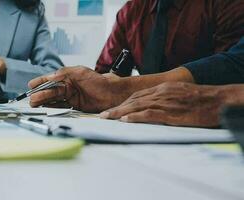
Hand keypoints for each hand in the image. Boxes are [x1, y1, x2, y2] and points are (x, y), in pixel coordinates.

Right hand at [28, 66, 128, 111]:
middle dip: (40, 94)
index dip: (40, 82)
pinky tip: (46, 109)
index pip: (50, 80)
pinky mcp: (75, 107)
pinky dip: (53, 108)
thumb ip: (64, 73)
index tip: (30, 85)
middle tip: (31, 99)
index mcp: (68, 77)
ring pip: (54, 100)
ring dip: (44, 102)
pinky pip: (61, 107)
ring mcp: (71, 97)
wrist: (112, 94)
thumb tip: (50, 77)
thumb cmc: (98, 81)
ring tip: (35, 104)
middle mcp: (68, 87)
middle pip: (50, 91)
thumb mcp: (80, 72)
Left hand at [100, 82, 225, 126]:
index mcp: (162, 88)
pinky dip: (135, 117)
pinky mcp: (170, 112)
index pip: (137, 95)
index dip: (123, 103)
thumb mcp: (179, 93)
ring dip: (119, 112)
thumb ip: (165, 97)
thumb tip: (153, 106)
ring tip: (106, 118)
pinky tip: (125, 120)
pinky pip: (149, 114)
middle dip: (116, 108)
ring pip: (136, 106)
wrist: (217, 99)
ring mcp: (164, 102)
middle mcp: (160, 93)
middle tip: (102, 115)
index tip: (113, 109)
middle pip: (132, 100)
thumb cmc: (200, 98)